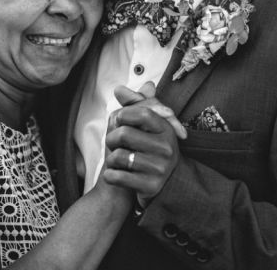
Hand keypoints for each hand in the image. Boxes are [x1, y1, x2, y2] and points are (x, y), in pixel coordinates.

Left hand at [103, 82, 181, 202]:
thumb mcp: (145, 126)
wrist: (156, 187)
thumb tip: (120, 90)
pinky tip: (115, 175)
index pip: (143, 112)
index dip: (124, 114)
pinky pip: (117, 177)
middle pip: (125, 134)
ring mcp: (160, 169)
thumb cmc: (147, 150)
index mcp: (167, 130)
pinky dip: (110, 176)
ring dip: (110, 160)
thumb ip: (134, 105)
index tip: (120, 120)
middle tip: (114, 144)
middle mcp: (167, 149)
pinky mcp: (151, 187)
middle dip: (111, 139)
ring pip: (119, 157)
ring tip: (117, 162)